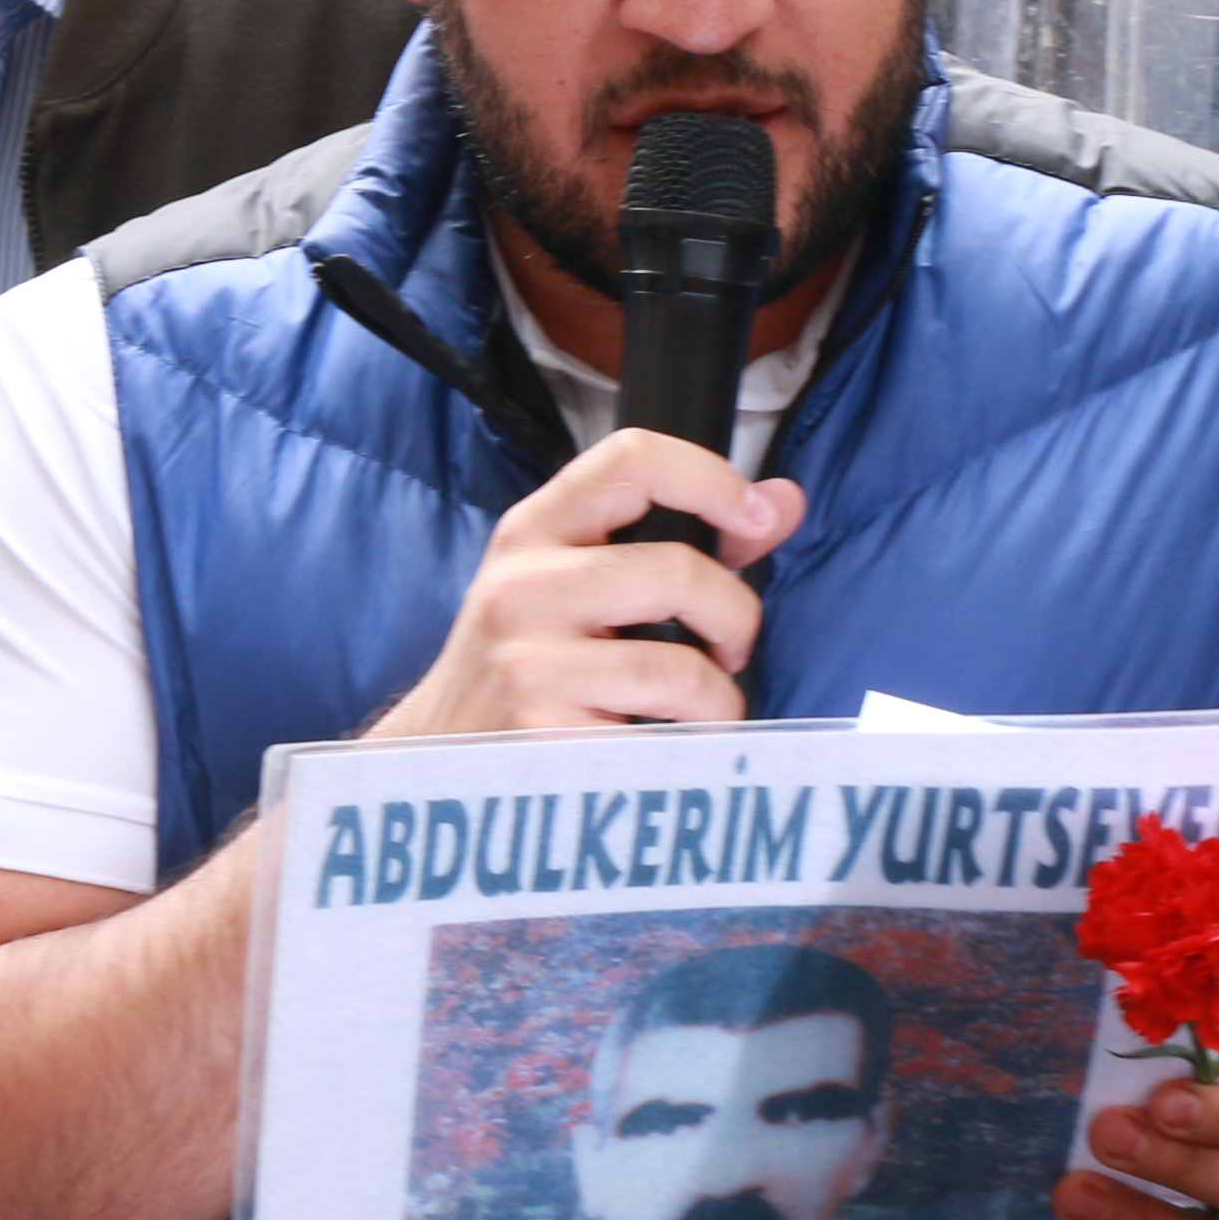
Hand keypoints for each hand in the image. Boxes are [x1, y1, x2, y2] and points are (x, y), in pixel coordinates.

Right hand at [367, 430, 807, 738]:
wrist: (435, 760)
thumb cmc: (527, 666)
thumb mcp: (578, 583)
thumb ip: (682, 539)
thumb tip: (783, 501)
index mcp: (534, 531)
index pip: (630, 459)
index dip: (711, 477)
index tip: (755, 518)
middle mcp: (522, 588)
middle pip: (679, 571)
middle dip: (735, 616)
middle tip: (728, 648)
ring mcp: (528, 667)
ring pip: (683, 669)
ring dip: (720, 699)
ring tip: (699, 710)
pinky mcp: (545, 741)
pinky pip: (665, 740)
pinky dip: (689, 750)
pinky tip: (664, 748)